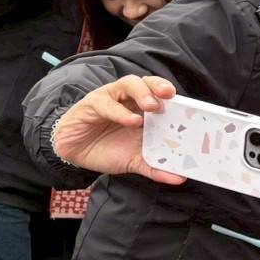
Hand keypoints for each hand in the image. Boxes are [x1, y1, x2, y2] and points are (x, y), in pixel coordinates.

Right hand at [50, 75, 186, 184]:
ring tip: (151, 107)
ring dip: (142, 92)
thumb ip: (155, 167)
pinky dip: (119, 111)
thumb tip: (180, 178)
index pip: (159, 94)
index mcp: (142, 110)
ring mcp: (111, 98)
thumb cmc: (106, 150)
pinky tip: (130, 121)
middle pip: (146, 82)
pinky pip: (107, 102)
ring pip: (128, 83)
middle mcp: (128, 99)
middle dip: (159, 86)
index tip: (185, 103)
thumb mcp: (133, 161)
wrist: (74, 154)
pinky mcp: (92, 104)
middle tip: (169, 96)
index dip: (172, 95)